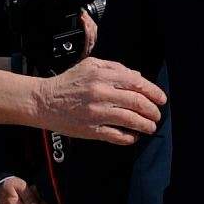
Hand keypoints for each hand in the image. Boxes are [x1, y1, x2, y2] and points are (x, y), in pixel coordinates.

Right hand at [32, 57, 162, 144]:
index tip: (161, 99)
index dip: (153, 92)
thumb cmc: (67, 83)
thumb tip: (137, 77)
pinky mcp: (90, 130)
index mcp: (102, 75)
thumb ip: (115, 68)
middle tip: (156, 115)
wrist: (43, 101)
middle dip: (152, 110)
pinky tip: (133, 136)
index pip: (136, 83)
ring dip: (145, 125)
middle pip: (136, 102)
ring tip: (150, 127)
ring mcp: (96, 113)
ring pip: (130, 120)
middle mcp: (100, 93)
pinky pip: (116, 136)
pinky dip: (128, 137)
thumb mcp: (90, 66)